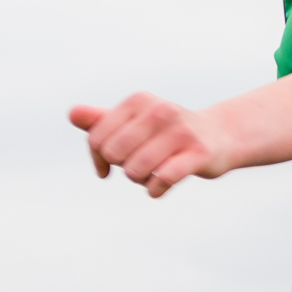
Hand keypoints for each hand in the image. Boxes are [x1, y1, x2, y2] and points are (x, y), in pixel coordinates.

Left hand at [70, 94, 229, 197]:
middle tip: (138, 164)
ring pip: (136, 170)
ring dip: (139, 180)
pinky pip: (162, 179)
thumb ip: (100, 120)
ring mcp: (181, 131)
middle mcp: (160, 111)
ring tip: (150, 173)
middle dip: (122, 167)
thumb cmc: (165, 132)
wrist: (218, 136)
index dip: (98, 158)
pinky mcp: (198, 153)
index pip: (97, 139)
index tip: (108, 164)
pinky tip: (158, 187)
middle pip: (114, 155)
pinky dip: (154, 190)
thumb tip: (72, 114)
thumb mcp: (132, 122)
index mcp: (139, 101)